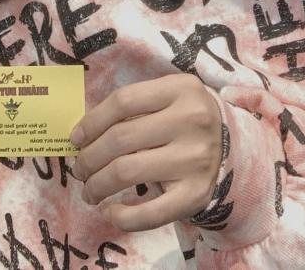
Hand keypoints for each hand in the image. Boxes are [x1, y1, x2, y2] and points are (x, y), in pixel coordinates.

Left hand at [71, 73, 222, 231]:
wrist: (228, 147)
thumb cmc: (183, 119)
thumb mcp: (167, 98)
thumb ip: (132, 108)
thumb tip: (82, 134)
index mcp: (182, 88)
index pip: (123, 101)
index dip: (92, 121)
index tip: (76, 138)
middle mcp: (192, 120)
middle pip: (121, 138)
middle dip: (89, 157)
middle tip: (80, 169)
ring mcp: (196, 158)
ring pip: (127, 172)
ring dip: (97, 185)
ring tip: (89, 189)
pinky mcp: (196, 194)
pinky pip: (150, 212)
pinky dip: (122, 216)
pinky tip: (111, 211)